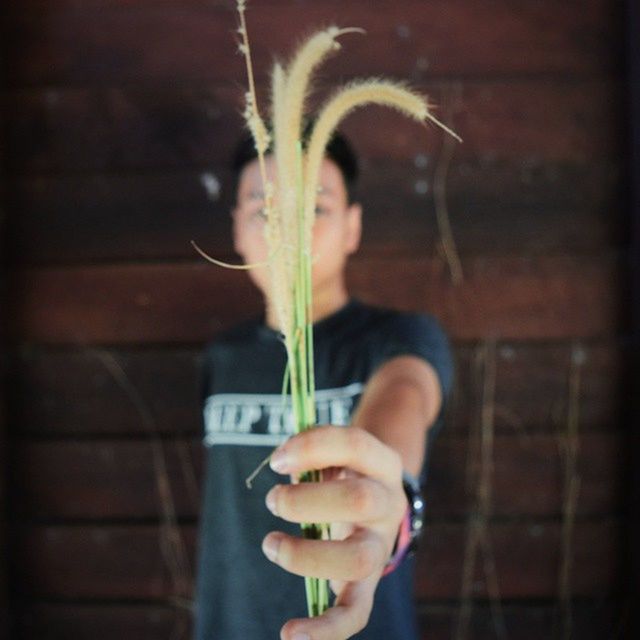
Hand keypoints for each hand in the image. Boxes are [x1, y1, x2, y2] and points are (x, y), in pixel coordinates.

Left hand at [262, 425, 407, 639]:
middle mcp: (389, 503)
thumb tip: (282, 461)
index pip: (354, 445)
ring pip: (357, 559)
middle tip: (273, 500)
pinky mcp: (368, 583)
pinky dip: (326, 630)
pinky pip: (356, 613)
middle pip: (358, 501)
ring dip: (304, 555)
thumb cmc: (343, 470)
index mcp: (382, 462)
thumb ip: (312, 449)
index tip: (277, 461)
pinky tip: (290, 635)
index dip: (313, 448)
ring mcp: (381, 545)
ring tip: (270, 544)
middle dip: (305, 501)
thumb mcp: (334, 450)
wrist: (376, 498)